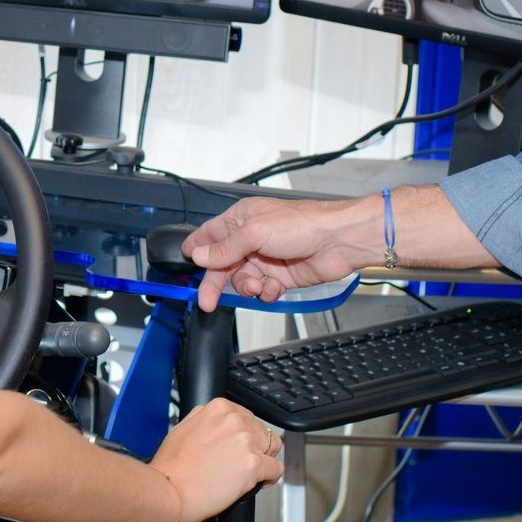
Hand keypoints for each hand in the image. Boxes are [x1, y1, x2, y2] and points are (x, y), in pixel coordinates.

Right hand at [148, 398, 284, 521]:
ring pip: (274, 447)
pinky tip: (259, 483)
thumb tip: (216, 423)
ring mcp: (245, 441)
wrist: (168, 489)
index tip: (241, 446)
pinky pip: (276, 469)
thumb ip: (204, 419)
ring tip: (253, 473)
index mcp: (219, 408)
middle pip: (262, 431)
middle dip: (257, 447)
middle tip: (243, 463)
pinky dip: (270, 477)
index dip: (246, 434)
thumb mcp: (183, 426)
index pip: (248, 417)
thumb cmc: (171, 466)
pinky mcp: (253, 464)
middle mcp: (234, 420)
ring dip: (266, 459)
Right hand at [181, 196, 374, 311]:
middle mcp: (251, 239)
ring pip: (242, 280)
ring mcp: (266, 258)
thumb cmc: (302, 224)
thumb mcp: (254, 232)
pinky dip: (267, 292)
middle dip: (214, 283)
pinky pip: (263, 290)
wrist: (338, 241)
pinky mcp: (280, 276)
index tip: (183, 263)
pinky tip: (275, 287)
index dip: (196, 249)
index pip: (210, 235)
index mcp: (241, 220)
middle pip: (222, 265)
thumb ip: (225, 247)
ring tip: (258, 286)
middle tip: (206, 301)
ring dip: (247, 287)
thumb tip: (199, 254)